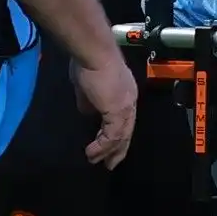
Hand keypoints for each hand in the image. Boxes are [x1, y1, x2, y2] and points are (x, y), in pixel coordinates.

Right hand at [73, 53, 139, 168]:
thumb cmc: (89, 63)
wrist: (94, 52)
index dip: (118, 134)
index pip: (123, 119)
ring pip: (121, 135)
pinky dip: (102, 146)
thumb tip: (87, 113)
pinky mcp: (118, 111)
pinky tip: (93, 152)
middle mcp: (129, 100)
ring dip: (108, 151)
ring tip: (96, 161)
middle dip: (118, 148)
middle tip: (110, 163)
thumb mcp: (87, 87)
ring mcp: (126, 106)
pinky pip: (112, 136)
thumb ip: (89, 102)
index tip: (108, 145)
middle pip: (127, 131)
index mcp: (124, 93)